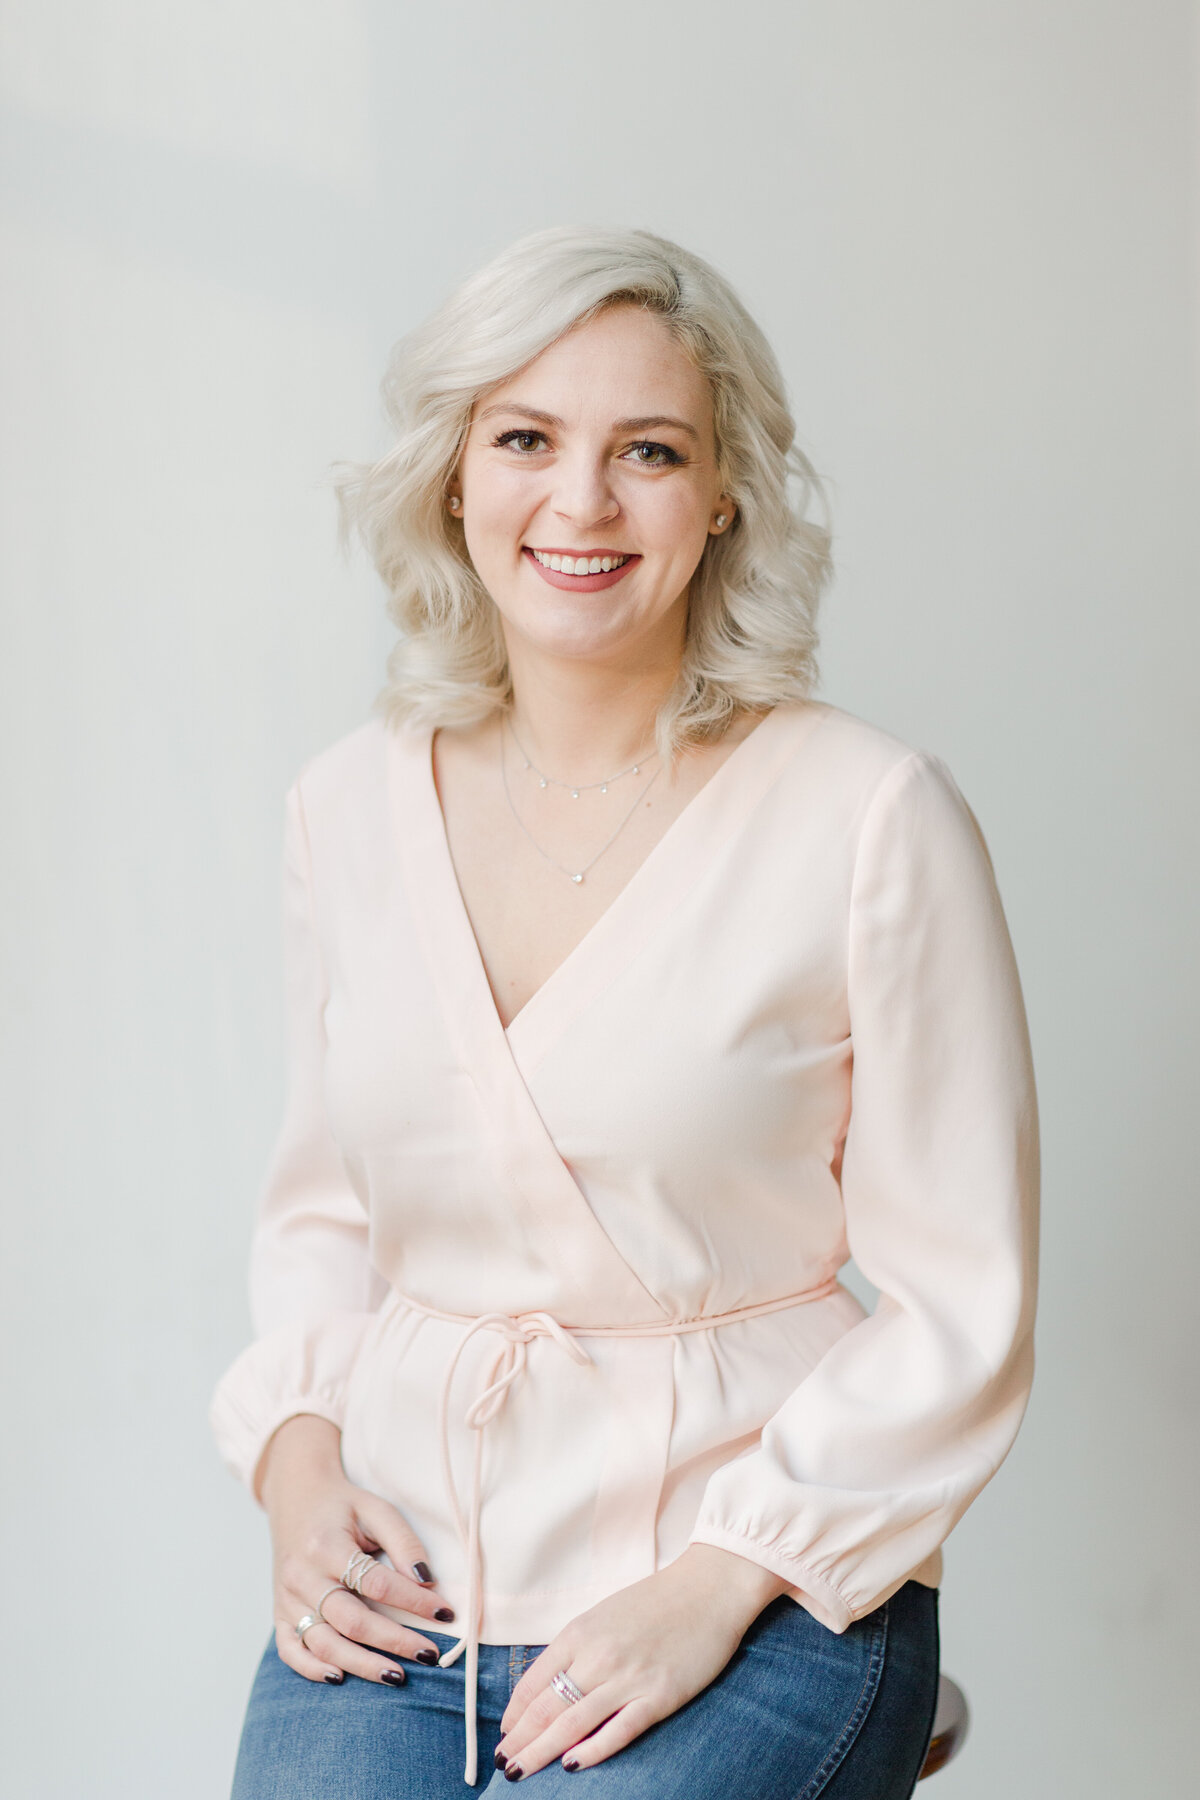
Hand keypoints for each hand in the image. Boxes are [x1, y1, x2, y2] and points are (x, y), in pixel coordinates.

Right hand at [260, 1414, 456, 1684]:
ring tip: (397, 1676)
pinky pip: (291, 1650)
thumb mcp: (375, 1509)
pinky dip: (312, 1669)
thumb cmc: (342, 1506)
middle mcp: (302, 1577)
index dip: (412, 1601)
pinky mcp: (279, 1614)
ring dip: (362, 1665)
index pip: (376, 1583)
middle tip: (429, 1654)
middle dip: (394, 1641)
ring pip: (323, 1643)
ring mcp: (287, 1599)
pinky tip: (340, 1677)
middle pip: (351, 1621)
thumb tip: (427, 1580)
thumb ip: (403, 1541)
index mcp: (325, 1546)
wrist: (296, 1498)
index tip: (444, 1612)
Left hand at [494, 1544, 789, 1778]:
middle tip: (503, 1764)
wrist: (709, 1588)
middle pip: (547, 1707)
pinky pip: (618, 1730)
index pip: (535, 1681)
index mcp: (581, 1631)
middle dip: (520, 1740)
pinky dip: (592, 1751)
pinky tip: (572, 1766)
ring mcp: (629, 1676)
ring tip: (521, 1772)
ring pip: (573, 1723)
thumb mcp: (606, 1616)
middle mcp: (598, 1654)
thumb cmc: (657, 1602)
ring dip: (541, 1752)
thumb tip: (550, 1686)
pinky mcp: (659, 1695)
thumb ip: (578, 1648)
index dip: (515, 1713)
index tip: (505, 1734)